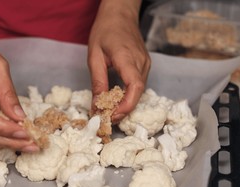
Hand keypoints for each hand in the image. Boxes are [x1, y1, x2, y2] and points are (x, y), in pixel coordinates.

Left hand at [88, 0, 149, 122]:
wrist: (120, 14)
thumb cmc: (105, 30)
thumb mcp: (95, 56)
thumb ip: (98, 82)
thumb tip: (97, 106)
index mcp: (127, 57)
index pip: (135, 86)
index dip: (127, 105)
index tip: (114, 116)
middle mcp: (141, 62)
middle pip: (138, 92)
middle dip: (124, 109)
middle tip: (107, 118)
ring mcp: (145, 64)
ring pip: (139, 91)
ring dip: (126, 104)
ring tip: (110, 111)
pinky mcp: (144, 65)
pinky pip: (138, 85)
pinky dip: (128, 95)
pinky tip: (117, 100)